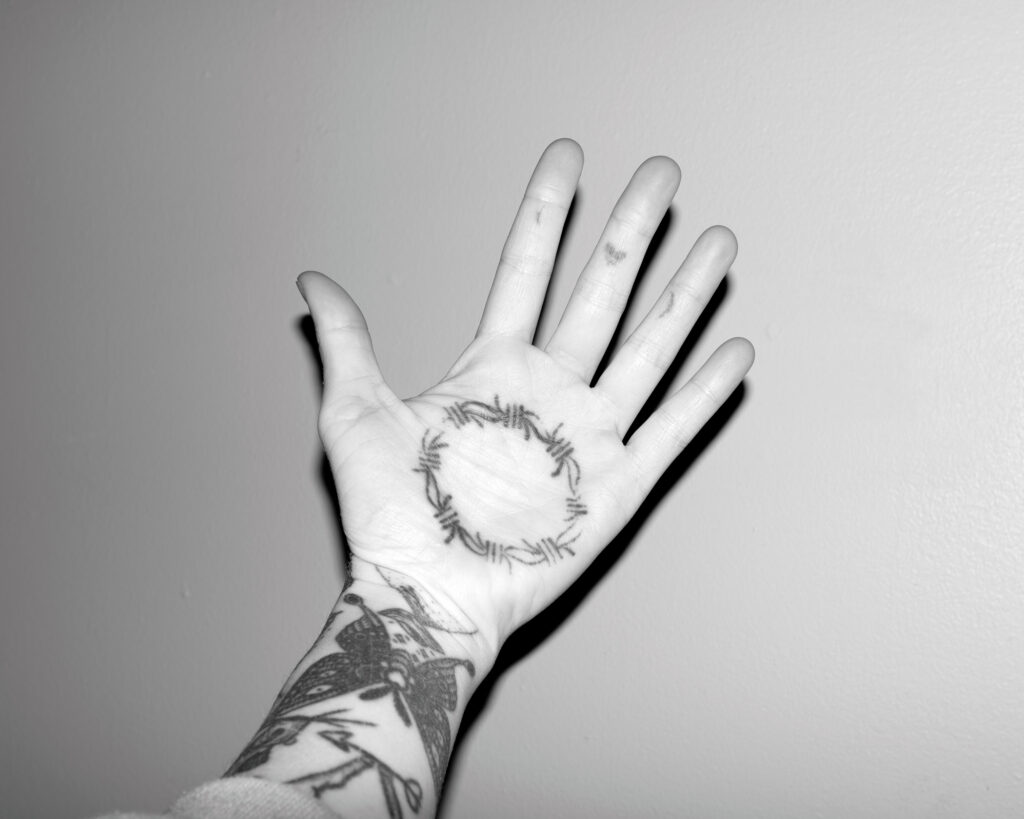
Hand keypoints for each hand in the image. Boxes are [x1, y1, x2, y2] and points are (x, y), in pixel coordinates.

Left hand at [297, 139, 752, 663]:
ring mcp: (589, 435)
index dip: (546, 215)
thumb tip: (311, 282)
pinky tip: (736, 350)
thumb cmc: (390, 516)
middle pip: (602, 294)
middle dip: (632, 232)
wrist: (427, 596)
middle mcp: (549, 391)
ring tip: (717, 243)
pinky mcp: (620, 486)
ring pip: (648, 349)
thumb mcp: (356, 415)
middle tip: (662, 175)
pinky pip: (672, 429)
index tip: (568, 157)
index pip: (525, 272)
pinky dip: (706, 392)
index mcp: (491, 369)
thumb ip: (349, 343)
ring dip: (684, 296)